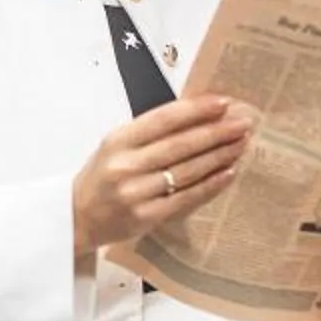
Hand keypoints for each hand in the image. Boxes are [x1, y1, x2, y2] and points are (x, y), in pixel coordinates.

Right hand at [72, 95, 255, 262]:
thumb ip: (150, 132)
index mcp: (118, 140)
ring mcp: (136, 193)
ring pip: (187, 170)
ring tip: (241, 144)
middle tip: (244, 123)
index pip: (163, 119)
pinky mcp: (146, 217)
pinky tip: (228, 172)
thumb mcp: (116, 145)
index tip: (223, 103)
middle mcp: (125, 165)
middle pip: (180, 145)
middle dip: (216, 132)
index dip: (196, 110)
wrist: (77, 217)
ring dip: (219, 156)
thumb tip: (198, 115)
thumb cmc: (102, 176)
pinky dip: (210, 184)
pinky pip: (186, 198)